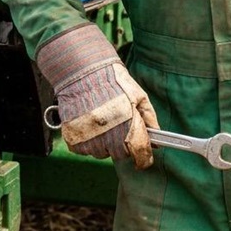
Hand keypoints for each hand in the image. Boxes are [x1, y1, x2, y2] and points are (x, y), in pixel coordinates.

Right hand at [36, 22, 158, 168]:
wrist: (82, 71)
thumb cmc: (113, 81)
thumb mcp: (138, 95)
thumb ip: (149, 119)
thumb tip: (157, 142)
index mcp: (128, 124)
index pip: (140, 154)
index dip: (144, 159)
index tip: (144, 159)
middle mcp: (108, 136)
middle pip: (120, 155)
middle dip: (122, 143)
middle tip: (118, 123)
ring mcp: (89, 139)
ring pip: (101, 153)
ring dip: (104, 142)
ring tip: (102, 118)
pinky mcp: (73, 139)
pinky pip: (84, 149)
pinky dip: (88, 140)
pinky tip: (89, 121)